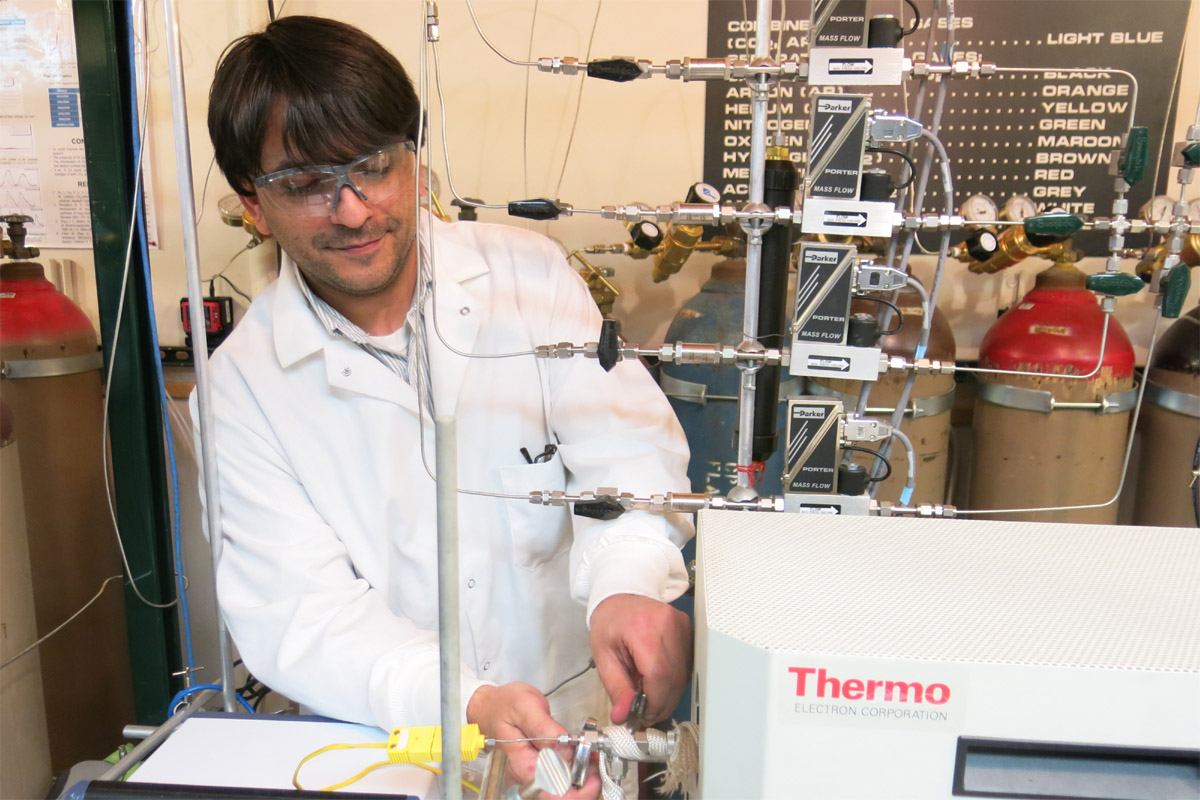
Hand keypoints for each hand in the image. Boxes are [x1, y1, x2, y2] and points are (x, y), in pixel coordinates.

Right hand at [466, 683, 599, 797]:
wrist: (491, 705)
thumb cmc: (505, 704)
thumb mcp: (527, 706)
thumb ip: (546, 729)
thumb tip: (566, 749)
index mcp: (523, 763)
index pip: (550, 791)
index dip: (576, 792)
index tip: (593, 776)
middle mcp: (526, 776)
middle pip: (557, 796)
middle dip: (584, 787)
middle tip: (597, 766)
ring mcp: (532, 776)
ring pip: (560, 791)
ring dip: (582, 780)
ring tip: (591, 758)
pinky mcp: (538, 771)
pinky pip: (558, 782)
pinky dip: (575, 774)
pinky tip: (583, 760)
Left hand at [589, 593, 691, 725]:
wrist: (621, 595)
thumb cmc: (610, 622)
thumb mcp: (604, 656)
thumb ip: (616, 688)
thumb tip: (624, 716)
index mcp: (643, 629)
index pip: (659, 675)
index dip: (654, 702)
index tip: (642, 715)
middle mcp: (669, 625)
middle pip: (674, 678)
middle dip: (660, 703)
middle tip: (644, 713)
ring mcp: (682, 626)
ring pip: (683, 675)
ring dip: (667, 694)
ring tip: (647, 694)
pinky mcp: (688, 630)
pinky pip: (686, 666)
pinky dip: (672, 680)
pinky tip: (657, 680)